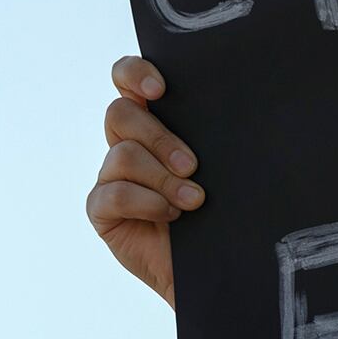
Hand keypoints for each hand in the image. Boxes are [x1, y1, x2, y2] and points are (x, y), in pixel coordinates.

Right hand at [85, 56, 202, 307]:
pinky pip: (112, 194)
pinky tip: (171, 215)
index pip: (126, 78)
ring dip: (162, 178)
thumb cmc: (223, 210)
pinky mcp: (102, 209)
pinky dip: (146, 202)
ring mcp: (111, 176)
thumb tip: (235, 106)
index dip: (134, 73)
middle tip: (192, 165)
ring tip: (193, 201)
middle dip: (159, 138)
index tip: (160, 89)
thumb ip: (215, 134)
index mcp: (154, 120)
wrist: (218, 265)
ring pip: (122, 155)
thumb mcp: (223, 165)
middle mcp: (127, 143)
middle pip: (120, 114)